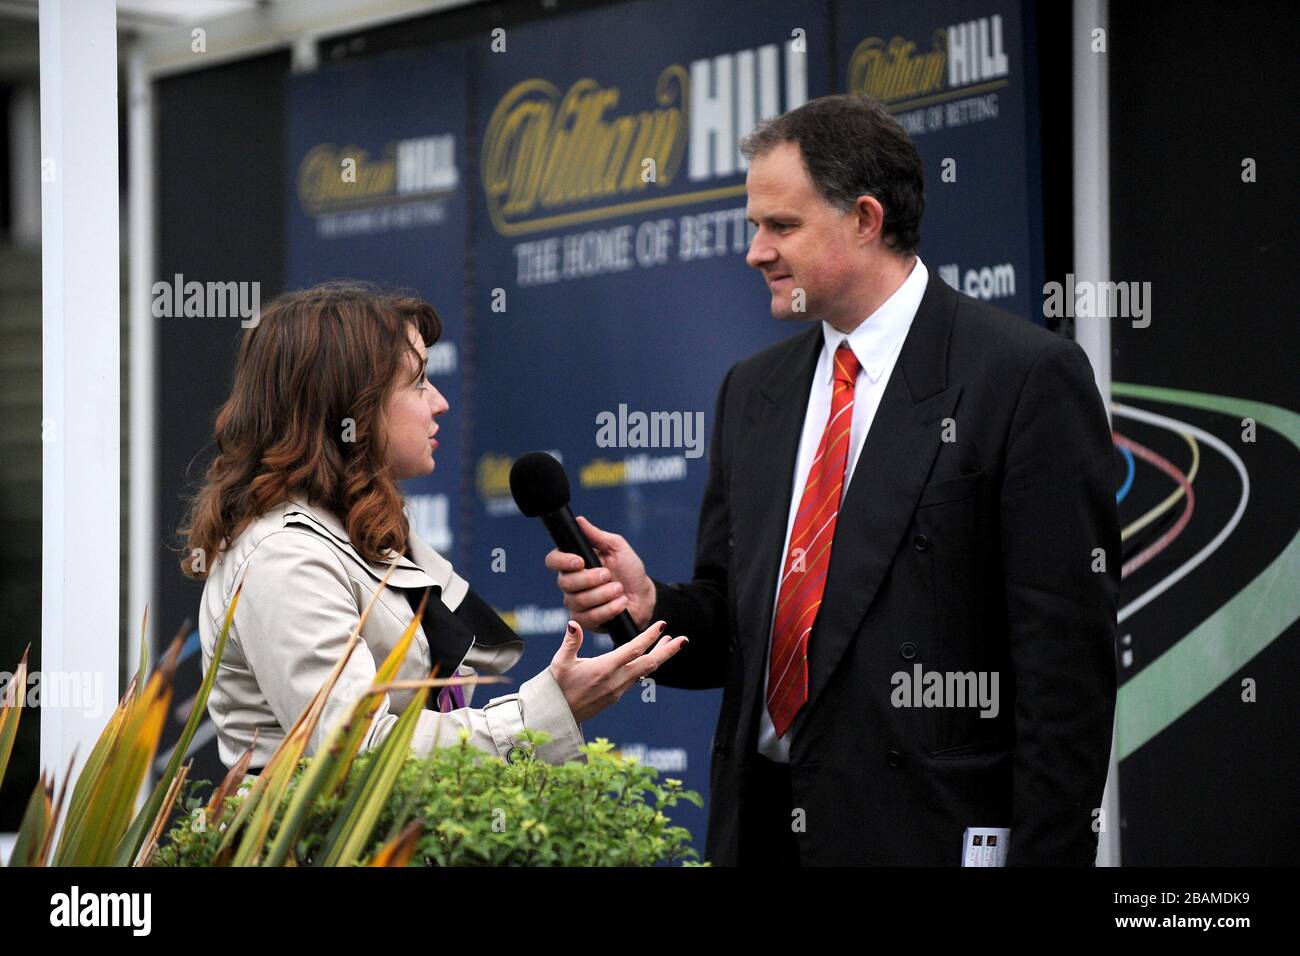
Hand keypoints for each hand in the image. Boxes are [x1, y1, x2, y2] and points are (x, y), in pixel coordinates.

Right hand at [544, 515, 656, 631]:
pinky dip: (609, 609)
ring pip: (579, 601)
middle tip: (608, 574)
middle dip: (590, 579)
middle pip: (565, 583)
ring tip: (619, 589)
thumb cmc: (629, 570)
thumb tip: (579, 520)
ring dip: (604, 594)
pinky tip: (621, 603)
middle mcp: (570, 584)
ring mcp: (576, 604)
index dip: (562, 561)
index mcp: (574, 563)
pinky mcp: (585, 621)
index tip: (580, 561)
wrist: (644, 596)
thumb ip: (597, 536)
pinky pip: (589, 617)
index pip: (553, 560)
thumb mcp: (617, 548)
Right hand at [548, 619, 687, 723]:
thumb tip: (574, 623)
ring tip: (670, 642)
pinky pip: (637, 679)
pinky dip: (647, 666)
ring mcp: (618, 690)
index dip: (649, 636)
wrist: (557, 715)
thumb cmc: (556, 687)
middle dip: (668, 651)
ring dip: (659, 657)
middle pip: (649, 664)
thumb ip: (570, 642)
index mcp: (604, 668)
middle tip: (684, 639)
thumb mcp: (560, 663)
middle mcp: (615, 680)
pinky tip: (649, 658)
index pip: (633, 649)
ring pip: (645, 671)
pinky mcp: (616, 696)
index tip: (662, 625)